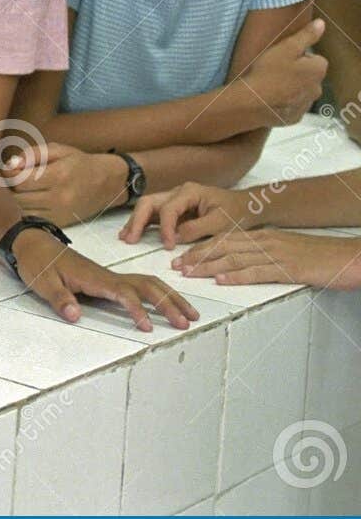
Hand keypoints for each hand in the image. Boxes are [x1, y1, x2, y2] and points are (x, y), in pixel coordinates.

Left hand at [7, 142, 128, 225]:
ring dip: (17, 198)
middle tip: (16, 177)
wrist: (108, 182)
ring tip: (24, 188)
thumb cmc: (79, 163)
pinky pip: (32, 218)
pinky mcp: (61, 223)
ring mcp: (60, 212)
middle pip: (18, 196)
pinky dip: (27, 209)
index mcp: (59, 175)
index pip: (20, 180)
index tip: (11, 168)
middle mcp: (60, 197)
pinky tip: (32, 199)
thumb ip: (33, 154)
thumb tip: (11, 164)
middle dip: (11, 185)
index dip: (9, 173)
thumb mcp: (58, 150)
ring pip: (22, 209)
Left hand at [10, 228, 198, 330]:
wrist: (33, 245)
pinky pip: (140, 285)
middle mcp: (107, 275)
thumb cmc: (38, 264)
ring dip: (170, 298)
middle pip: (146, 286)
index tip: (147, 327)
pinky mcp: (108, 279)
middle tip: (186, 323)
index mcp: (94, 277)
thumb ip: (59, 299)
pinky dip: (159, 293)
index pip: (123, 293)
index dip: (136, 309)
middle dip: (168, 303)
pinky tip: (168, 304)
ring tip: (189, 315)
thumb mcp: (42, 283)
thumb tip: (75, 315)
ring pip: (148, 283)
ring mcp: (110, 276)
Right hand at [123, 182, 256, 248]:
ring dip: (135, 221)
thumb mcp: (221, 223)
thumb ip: (197, 229)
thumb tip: (176, 237)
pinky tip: (134, 233)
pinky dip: (143, 223)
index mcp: (189, 192)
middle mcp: (178, 192)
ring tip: (126, 237)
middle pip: (149, 202)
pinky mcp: (174, 209)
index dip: (165, 228)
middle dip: (137, 220)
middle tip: (130, 239)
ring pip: (147, 206)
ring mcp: (174, 199)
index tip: (168, 246)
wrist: (246, 206)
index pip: (168, 209)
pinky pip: (154, 214)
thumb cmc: (236, 212)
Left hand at [176, 229, 360, 289]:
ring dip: (209, 266)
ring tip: (188, 273)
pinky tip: (221, 280)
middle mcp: (266, 242)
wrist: (349, 256)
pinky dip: (237, 276)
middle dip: (197, 256)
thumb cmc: (319, 257)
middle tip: (175, 266)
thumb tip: (242, 264)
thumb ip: (263, 254)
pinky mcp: (288, 269)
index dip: (200, 248)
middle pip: (224, 247)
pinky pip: (258, 271)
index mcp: (264, 237)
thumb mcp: (286, 250)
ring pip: (235, 258)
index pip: (225, 240)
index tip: (181, 257)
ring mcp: (276, 254)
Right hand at [238, 18, 327, 126]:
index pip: (315, 58)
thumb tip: (321, 24)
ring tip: (270, 85)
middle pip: (309, 76)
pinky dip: (284, 102)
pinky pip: (292, 106)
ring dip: (291, 87)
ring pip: (301, 91)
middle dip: (297, 73)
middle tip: (275, 71)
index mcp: (317, 70)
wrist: (250, 103)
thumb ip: (305, 36)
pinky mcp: (294, 117)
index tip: (283, 58)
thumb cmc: (267, 72)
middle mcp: (317, 89)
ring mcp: (306, 105)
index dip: (299, 57)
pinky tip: (269, 98)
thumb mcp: (285, 47)